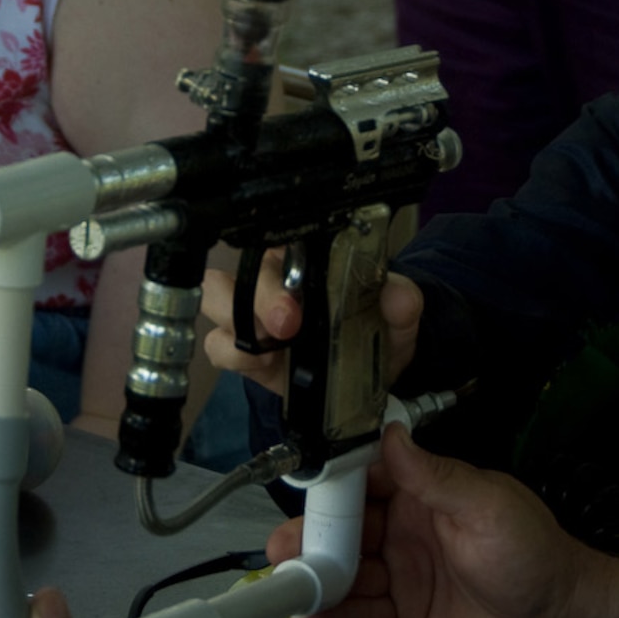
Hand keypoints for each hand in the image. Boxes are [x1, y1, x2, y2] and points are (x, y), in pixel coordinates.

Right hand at [200, 252, 422, 396]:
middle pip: (242, 267)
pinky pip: (217, 343)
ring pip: (216, 297)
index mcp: (304, 257)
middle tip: (288, 323)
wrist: (366, 380)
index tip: (299, 277)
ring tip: (270, 347)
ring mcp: (250, 314)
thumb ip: (402, 303)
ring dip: (236, 319)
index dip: (281, 252)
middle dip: (260, 294)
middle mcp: (270, 278)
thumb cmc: (373, 332)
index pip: (278, 237)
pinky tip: (263, 364)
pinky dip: (234, 354)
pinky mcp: (240, 351)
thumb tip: (399, 295)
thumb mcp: (397, 317)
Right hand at [267, 423, 584, 617]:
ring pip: (344, 574)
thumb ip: (436, 476)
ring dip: (314, 579)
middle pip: (343, 530)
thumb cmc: (533, 551)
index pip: (363, 481)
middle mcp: (401, 531)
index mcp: (420, 494)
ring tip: (288, 586)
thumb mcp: (488, 506)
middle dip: (310, 537)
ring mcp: (399, 576)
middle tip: (285, 548)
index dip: (331, 486)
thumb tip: (391, 435)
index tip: (305, 493)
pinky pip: (359, 617)